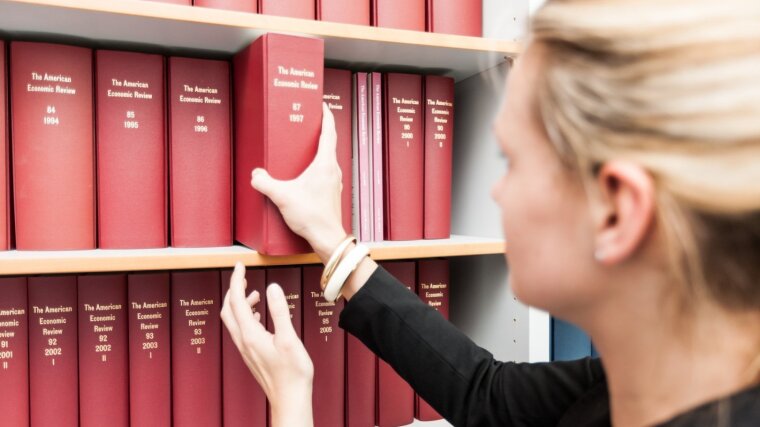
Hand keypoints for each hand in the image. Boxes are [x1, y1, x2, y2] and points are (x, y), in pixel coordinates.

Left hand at [221, 262, 313, 426]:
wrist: (290, 399)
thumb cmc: (292, 373)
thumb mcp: (289, 338)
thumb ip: (279, 311)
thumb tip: (271, 287)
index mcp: (250, 334)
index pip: (236, 301)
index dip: (237, 280)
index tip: (240, 265)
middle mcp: (243, 341)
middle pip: (228, 309)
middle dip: (234, 290)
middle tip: (243, 276)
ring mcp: (246, 349)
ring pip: (234, 320)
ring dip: (240, 303)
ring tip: (255, 294)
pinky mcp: (251, 354)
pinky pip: (242, 329)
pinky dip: (246, 316)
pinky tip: (259, 316)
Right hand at [251, 103, 346, 262]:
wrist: (327, 238)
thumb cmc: (311, 216)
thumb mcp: (283, 196)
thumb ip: (265, 183)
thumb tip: (255, 174)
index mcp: (324, 164)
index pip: (329, 132)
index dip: (326, 116)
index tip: (323, 105)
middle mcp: (333, 170)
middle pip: (329, 143)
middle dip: (321, 130)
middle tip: (310, 121)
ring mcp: (334, 181)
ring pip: (328, 158)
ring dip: (320, 149)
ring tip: (306, 145)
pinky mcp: (331, 192)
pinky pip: (325, 171)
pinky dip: (318, 165)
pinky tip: (306, 172)